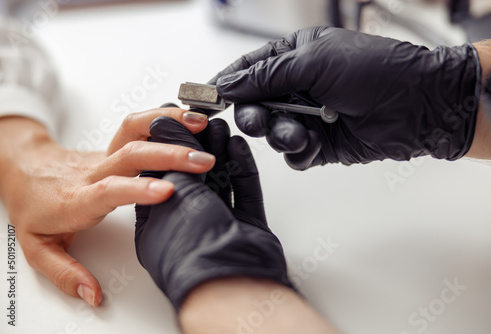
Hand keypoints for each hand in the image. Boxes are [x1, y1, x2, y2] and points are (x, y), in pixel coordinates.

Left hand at [0, 108, 213, 305]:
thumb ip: (65, 272)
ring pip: (135, 128)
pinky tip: (187, 117)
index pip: (108, 189)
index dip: (138, 189)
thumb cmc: (34, 205)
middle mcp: (94, 171)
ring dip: (168, 122)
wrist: (27, 171)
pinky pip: (139, 126)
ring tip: (199, 123)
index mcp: (78, 198)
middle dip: (169, 155)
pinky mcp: (115, 146)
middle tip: (202, 162)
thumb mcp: (38, 247)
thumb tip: (92, 293)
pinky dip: (165, 117)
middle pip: (131, 153)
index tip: (167, 191)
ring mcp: (105, 154)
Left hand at [135, 116, 292, 310]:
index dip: (162, 150)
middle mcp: (181, 224)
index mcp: (152, 224)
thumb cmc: (191, 253)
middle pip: (184, 176)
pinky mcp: (241, 225)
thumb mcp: (171, 200)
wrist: (229, 288)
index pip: (150, 180)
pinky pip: (241, 192)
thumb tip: (165, 135)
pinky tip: (236, 146)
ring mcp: (214, 224)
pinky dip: (240, 168)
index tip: (173, 130)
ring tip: (216, 126)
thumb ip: (171, 166)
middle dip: (189, 146)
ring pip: (214, 180)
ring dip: (215, 152)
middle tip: (196, 121)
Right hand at [211, 26, 480, 168]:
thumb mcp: (315, 61)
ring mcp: (309, 116)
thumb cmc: (374, 70)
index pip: (249, 70)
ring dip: (280, 134)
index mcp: (295, 56)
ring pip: (272, 132)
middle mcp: (299, 87)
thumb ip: (266, 74)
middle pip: (255, 105)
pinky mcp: (321, 144)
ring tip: (299, 132)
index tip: (204, 99)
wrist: (419, 104)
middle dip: (254, 115)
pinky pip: (294, 154)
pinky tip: (313, 144)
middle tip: (258, 120)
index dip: (226, 85)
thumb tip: (227, 83)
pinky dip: (298, 152)